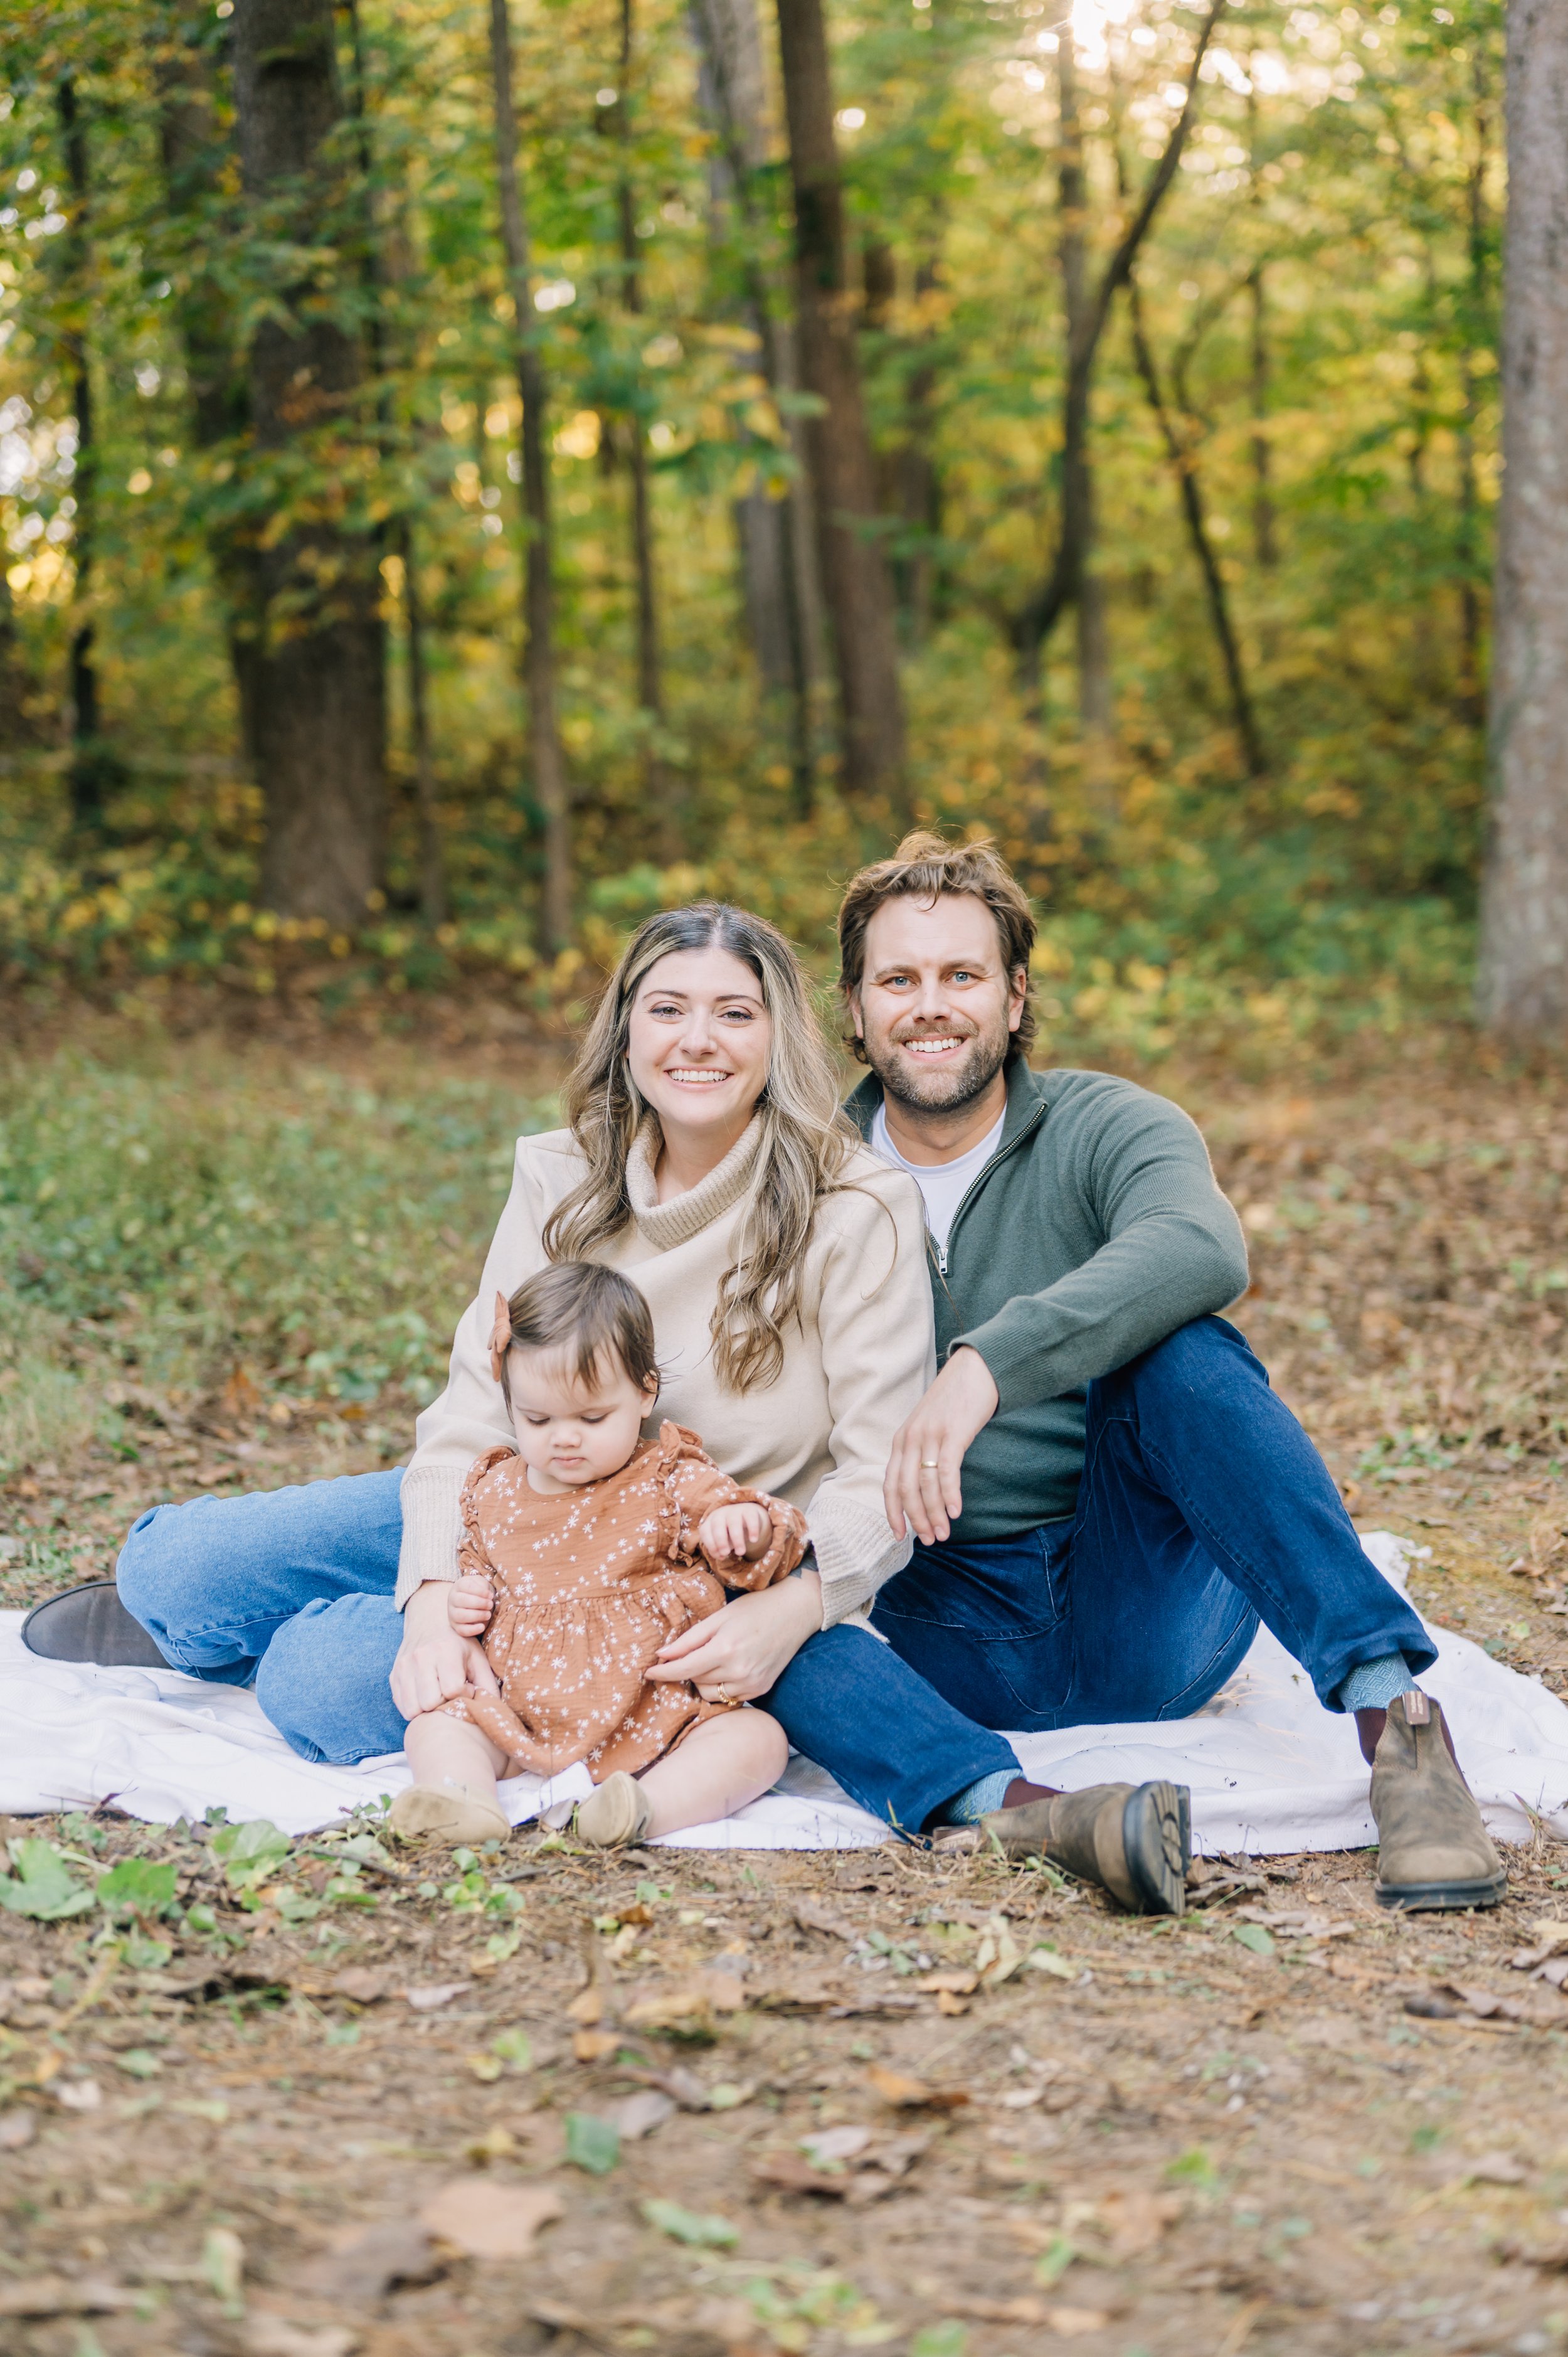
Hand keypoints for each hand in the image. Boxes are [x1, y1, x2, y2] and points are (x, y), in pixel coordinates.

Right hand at [390, 1581, 501, 1719]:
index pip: (452, 1690)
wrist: (430, 1622)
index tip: (468, 1686)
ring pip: (413, 1709)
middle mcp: (420, 1657)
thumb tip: (494, 1710)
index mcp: (445, 1650)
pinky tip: (427, 1696)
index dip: (464, 1694)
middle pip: (430, 1702)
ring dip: (428, 1709)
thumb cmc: (458, 1643)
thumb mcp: (477, 1657)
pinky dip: (415, 1708)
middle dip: (444, 1704)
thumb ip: (487, 1683)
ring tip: (439, 1696)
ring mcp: (404, 1667)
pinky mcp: (394, 1675)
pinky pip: (402, 1706)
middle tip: (452, 1694)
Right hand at [448, 1572, 495, 1637]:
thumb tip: (486, 1595)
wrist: (474, 1602)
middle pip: (461, 1600)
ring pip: (460, 1616)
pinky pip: (462, 1630)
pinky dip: (472, 1630)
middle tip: (491, 1604)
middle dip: (479, 1603)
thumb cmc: (479, 1592)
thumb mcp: (481, 1583)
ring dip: (477, 1615)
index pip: (466, 1586)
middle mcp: (453, 1599)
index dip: (480, 1591)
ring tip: (488, 1614)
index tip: (491, 1595)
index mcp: (459, 1586)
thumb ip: (483, 1585)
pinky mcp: (456, 1627)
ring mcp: (452, 1614)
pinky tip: (482, 1627)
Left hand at [645, 1571, 822, 1702]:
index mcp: (725, 1649)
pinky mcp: (761, 1690)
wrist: (795, 1613)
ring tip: (712, 1660)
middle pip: (695, 1681)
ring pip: (710, 1694)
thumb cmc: (755, 1609)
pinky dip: (721, 1687)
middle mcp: (739, 1671)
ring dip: (702, 1681)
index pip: (684, 1669)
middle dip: (686, 1670)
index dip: (663, 1672)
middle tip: (691, 1654)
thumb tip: (662, 1654)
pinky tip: (727, 1669)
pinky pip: (728, 1698)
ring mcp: (752, 1683)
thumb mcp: (720, 1617)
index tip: (648, 1672)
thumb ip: (690, 1639)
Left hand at [698, 1501, 770, 1563]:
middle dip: (721, 1541)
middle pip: (717, 1525)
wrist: (748, 1517)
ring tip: (741, 1552)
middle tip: (726, 1553)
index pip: (705, 1531)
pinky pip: (750, 1518)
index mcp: (710, 1521)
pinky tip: (753, 1540)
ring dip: (737, 1539)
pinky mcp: (749, 1509)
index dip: (710, 1545)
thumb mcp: (724, 1541)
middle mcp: (720, 1513)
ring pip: (734, 1522)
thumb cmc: (731, 1532)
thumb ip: (720, 1549)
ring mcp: (734, 1510)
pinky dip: (752, 1529)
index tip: (720, 1556)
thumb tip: (721, 1556)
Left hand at [883, 1346, 999, 1545]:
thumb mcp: (927, 1427)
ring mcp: (931, 1435)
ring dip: (934, 1514)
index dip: (893, 1513)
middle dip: (916, 1520)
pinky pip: (947, 1471)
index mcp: (901, 1441)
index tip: (899, 1536)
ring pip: (925, 1485)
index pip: (890, 1485)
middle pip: (906, 1490)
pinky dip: (950, 1495)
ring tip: (943, 1534)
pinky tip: (955, 1512)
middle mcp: (910, 1439)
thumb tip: (921, 1489)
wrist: (975, 1370)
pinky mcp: (953, 1433)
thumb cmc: (953, 1403)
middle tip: (929, 1540)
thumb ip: (919, 1452)